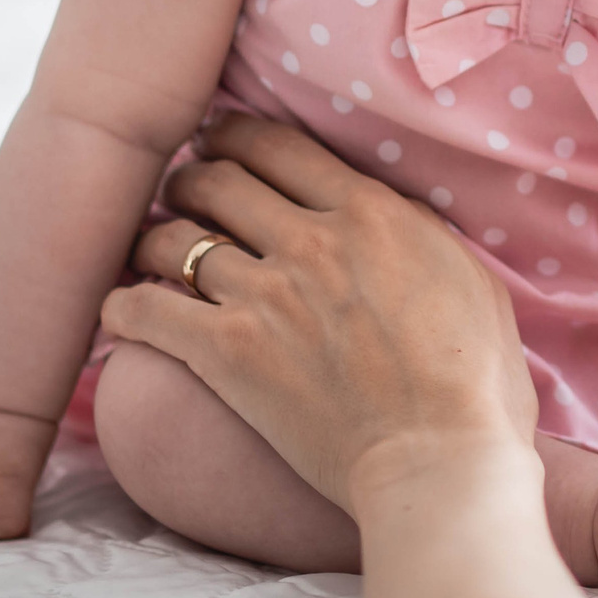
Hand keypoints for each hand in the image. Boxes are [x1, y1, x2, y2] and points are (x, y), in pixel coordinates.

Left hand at [100, 113, 538, 513]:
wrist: (441, 460)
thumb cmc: (477, 382)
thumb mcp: (471, 279)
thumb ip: (421, 235)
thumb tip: (393, 217)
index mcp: (369, 213)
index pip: (277, 146)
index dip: (236, 137)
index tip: (220, 143)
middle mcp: (309, 239)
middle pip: (217, 180)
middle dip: (189, 178)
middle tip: (179, 191)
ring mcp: (263, 295)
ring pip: (174, 239)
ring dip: (153, 239)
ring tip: (148, 250)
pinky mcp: (228, 354)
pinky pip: (146, 312)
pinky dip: (124, 308)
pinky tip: (120, 312)